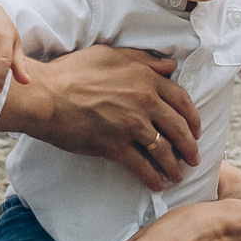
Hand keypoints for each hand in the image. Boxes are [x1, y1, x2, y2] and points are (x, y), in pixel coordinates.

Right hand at [3, 44, 201, 189]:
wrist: (45, 96)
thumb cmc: (71, 72)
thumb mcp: (109, 55)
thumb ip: (142, 60)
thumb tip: (170, 65)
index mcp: (144, 77)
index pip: (181, 99)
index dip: (193, 117)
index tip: (196, 129)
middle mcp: (143, 100)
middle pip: (178, 128)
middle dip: (190, 146)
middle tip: (193, 157)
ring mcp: (130, 125)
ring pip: (164, 150)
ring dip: (174, 166)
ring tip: (178, 175)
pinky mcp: (114, 146)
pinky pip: (142, 166)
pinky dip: (153, 178)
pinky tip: (158, 184)